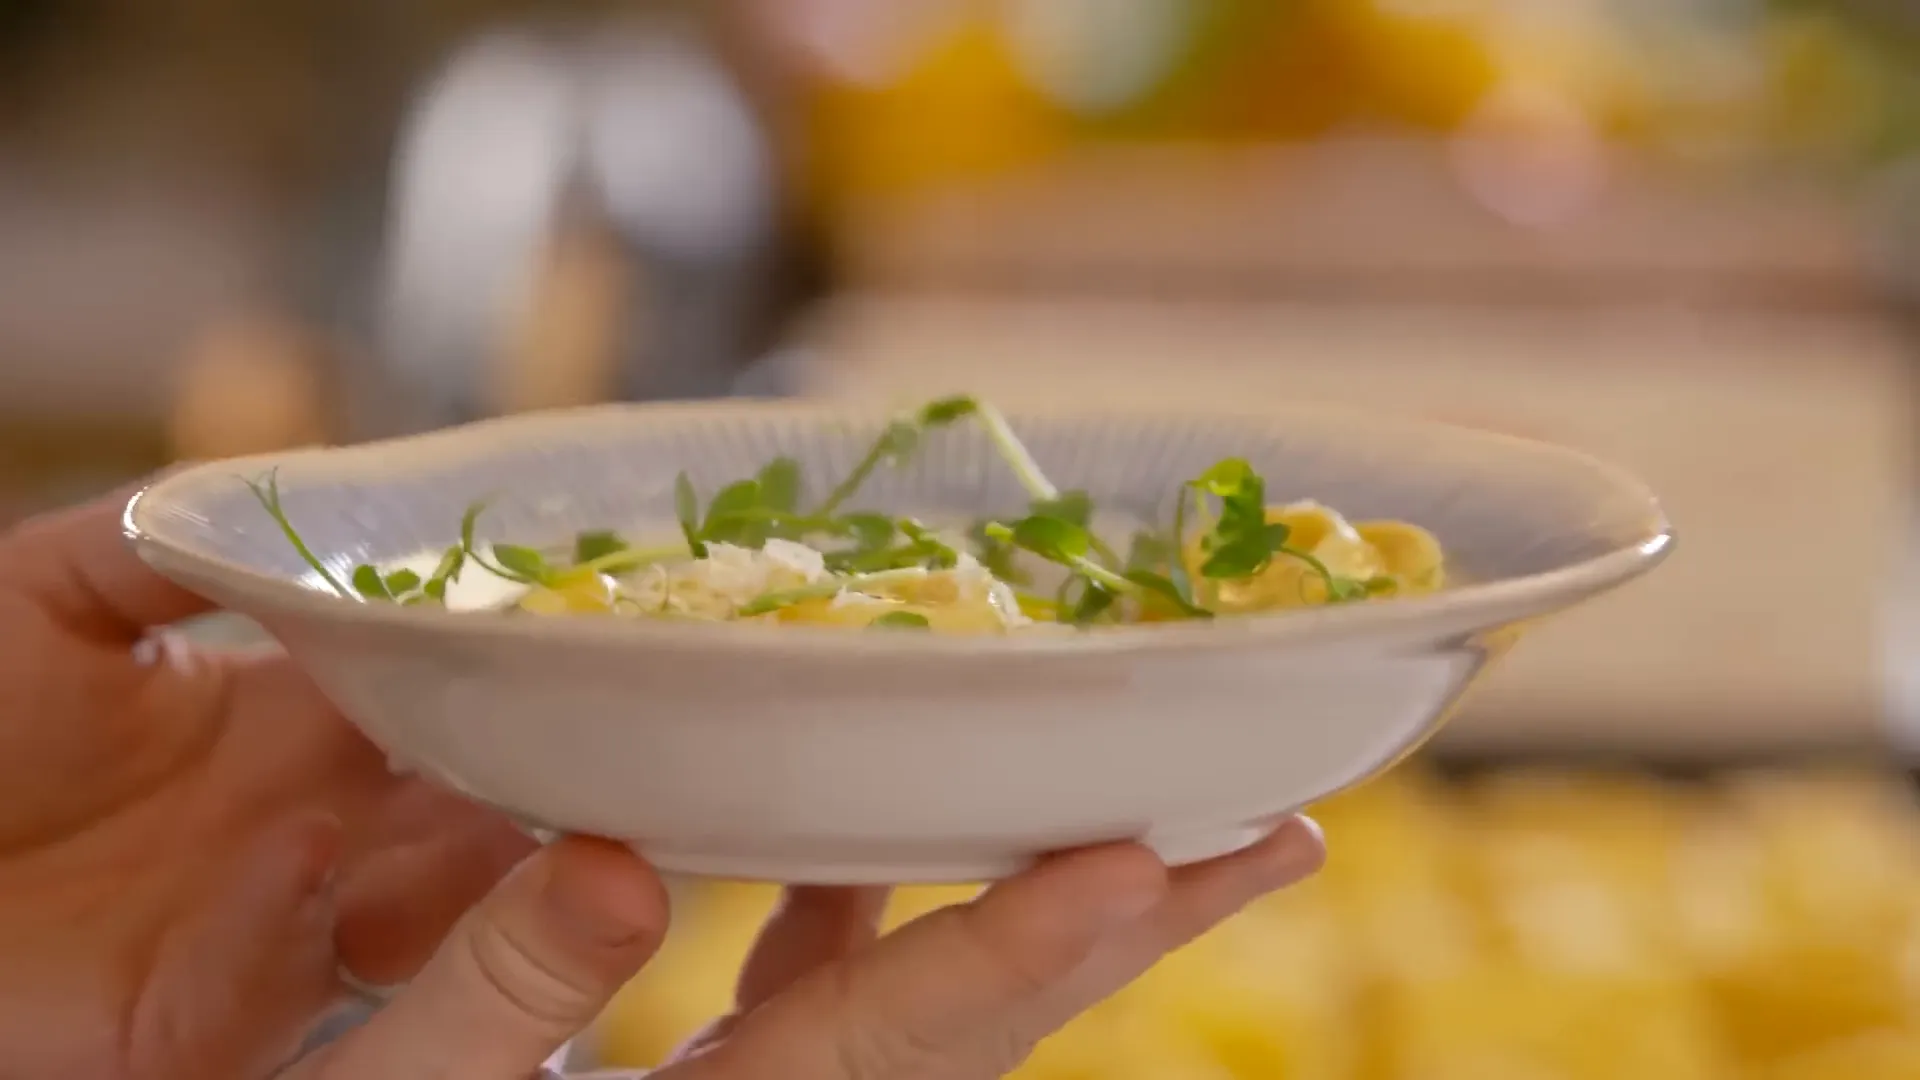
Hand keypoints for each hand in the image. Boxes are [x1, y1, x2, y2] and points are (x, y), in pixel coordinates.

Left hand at [0, 489, 535, 1077]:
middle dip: (550, 784)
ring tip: (524, 828)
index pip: (445, 694)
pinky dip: (291, 920)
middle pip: (474, 807)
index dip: (515, 669)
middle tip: (615, 748)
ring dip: (479, 875)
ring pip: (422, 910)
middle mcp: (317, 821)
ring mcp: (272, 923)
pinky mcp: (200, 1018)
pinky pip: (271, 979)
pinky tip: (304, 851)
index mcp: (298, 722)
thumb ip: (168, 542)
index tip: (588, 638)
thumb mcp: (45, 598)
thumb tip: (307, 491)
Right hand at [292, 820, 1325, 1078]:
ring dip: (1033, 899)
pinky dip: (868, 900)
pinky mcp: (711, 1070)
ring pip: (924, 990)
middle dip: (1126, 929)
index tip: (1156, 858)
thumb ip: (489, 994)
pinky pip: (820, 979)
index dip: (1022, 948)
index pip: (890, 1038)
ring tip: (1156, 812)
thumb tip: (620, 868)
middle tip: (1277, 836)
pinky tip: (882, 822)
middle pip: (976, 1021)